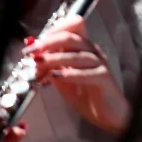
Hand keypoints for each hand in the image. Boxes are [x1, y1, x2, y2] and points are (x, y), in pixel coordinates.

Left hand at [23, 16, 129, 135]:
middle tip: (32, 53)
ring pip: (77, 54)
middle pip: (71, 38)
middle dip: (48, 43)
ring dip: (54, 59)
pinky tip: (56, 77)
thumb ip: (52, 67)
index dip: (53, 31)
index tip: (34, 43)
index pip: (72, 27)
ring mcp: (100, 64)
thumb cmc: (88, 95)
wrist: (109, 113)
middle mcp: (93, 52)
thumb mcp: (64, 80)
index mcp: (84, 49)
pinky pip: (86, 73)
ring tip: (39, 66)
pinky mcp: (104, 78)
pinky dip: (70, 74)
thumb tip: (34, 56)